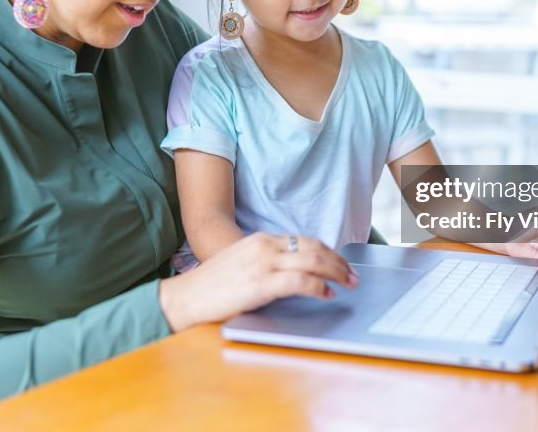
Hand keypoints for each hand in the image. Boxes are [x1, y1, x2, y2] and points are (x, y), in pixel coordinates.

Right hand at [158, 232, 359, 331]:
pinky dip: (319, 286)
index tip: (340, 262)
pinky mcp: (261, 283)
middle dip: (338, 260)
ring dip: (336, 272)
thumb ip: (265, 262)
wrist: (184, 298)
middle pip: (313, 247)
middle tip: (352, 274)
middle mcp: (264, 246)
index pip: (303, 240)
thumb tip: (294, 272)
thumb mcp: (241, 263)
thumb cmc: (210, 287)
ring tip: (348, 283)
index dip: (327, 251)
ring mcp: (263, 263)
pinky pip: (300, 281)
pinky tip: (327, 294)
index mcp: (259, 239)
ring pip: (312, 260)